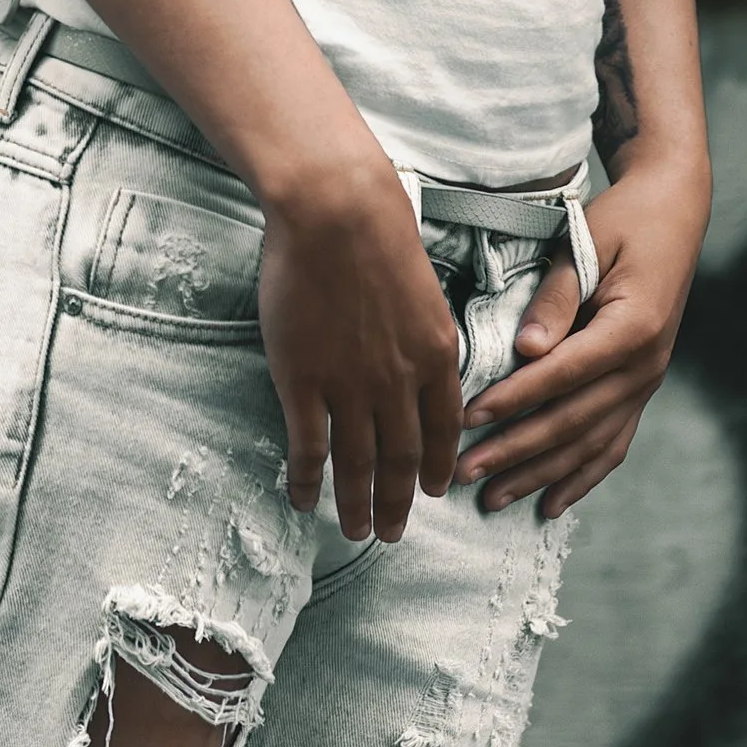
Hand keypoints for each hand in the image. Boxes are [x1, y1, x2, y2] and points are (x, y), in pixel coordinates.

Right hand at [255, 155, 464, 545]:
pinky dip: (308, 480)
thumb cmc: (379, 234)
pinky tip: (304, 500)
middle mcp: (398, 380)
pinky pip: (308, 446)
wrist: (337, 211)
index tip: (431, 493)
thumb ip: (424, 336)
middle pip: (401, 458)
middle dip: (397, 502)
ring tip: (354, 532)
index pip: (443, 429)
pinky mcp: (303, 380)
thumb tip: (423, 364)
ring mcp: (350, 385)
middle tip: (390, 535)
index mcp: (434, 355)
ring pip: (357, 463)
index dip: (437, 466)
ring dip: (356, 504)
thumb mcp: (424, 290)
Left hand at [454, 152, 707, 519]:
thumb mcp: (586, 242)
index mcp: (632, 328)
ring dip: (539, 476)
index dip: (514, 400)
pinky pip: (613, 445)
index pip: (562, 375)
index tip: (467, 418)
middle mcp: (645, 366)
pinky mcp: (642, 389)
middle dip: (514, 451)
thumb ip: (557, 297)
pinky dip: (581, 478)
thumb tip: (527, 350)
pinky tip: (550, 505)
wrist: (674, 215)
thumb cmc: (623, 221)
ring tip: (493, 501)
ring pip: (589, 444)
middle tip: (463, 472)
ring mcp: (647, 384)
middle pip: (572, 421)